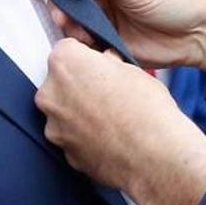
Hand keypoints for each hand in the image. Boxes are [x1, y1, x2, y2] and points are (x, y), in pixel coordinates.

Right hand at [30, 0, 205, 84]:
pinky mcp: (105, 33)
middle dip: (59, 2)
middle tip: (63, 15)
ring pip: (69, 14)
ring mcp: (101, 8)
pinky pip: (82, 36)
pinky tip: (90, 43)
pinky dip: (80, 40)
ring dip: (68, 23)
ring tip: (81, 31)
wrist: (197, 34)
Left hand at [36, 38, 205, 204]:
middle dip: (79, 85)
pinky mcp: (64, 153)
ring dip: (81, 113)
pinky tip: (111, 137)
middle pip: (60, 82)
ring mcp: (54, 127)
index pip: (67, 49)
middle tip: (109, 93)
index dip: (87, 57)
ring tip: (113, 119)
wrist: (154, 155)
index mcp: (65, 63)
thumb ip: (108, 64)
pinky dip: (87, 138)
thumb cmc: (146, 110)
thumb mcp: (132, 69)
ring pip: (65, 113)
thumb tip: (107, 64)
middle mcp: (51, 94)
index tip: (100, 66)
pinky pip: (74, 138)